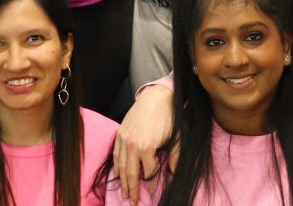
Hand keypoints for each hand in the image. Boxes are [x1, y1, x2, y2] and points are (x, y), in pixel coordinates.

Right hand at [113, 85, 174, 201]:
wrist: (156, 97)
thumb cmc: (169, 117)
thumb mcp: (177, 138)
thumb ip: (175, 157)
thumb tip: (173, 173)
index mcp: (147, 148)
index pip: (148, 172)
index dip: (150, 184)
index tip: (151, 193)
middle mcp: (132, 146)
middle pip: (131, 173)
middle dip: (132, 189)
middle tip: (132, 201)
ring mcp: (124, 140)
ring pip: (121, 165)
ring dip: (122, 181)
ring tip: (124, 193)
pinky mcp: (120, 134)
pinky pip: (115, 154)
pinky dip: (116, 166)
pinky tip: (118, 174)